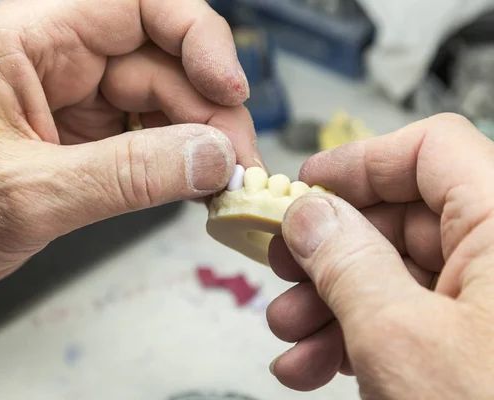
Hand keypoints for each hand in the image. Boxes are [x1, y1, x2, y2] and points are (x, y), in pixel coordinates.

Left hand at [0, 0, 259, 315]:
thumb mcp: (29, 193)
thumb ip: (127, 175)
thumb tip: (210, 157)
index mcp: (33, 41)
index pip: (139, 6)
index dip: (197, 38)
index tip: (229, 90)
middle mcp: (60, 64)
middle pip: (164, 62)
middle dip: (208, 110)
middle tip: (235, 163)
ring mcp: (76, 106)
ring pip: (164, 104)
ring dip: (200, 140)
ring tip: (220, 182)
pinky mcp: (85, 146)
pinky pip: (149, 140)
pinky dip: (178, 164)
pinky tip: (193, 187)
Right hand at [266, 113, 493, 398]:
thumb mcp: (401, 338)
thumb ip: (346, 262)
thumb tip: (308, 214)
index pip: (430, 151)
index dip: (360, 162)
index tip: (304, 187)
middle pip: (401, 218)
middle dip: (329, 248)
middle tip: (280, 265)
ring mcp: (492, 304)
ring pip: (396, 275)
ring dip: (331, 303)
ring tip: (289, 336)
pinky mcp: (478, 344)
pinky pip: (409, 318)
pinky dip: (357, 337)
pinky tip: (315, 366)